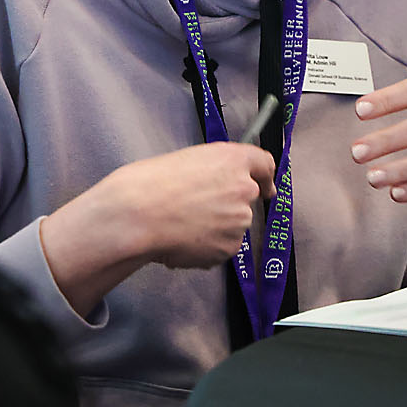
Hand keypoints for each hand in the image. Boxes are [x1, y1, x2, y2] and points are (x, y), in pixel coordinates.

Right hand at [109, 142, 277, 267]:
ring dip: (216, 227)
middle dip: (228, 205)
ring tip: (182, 224)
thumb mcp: (187, 160)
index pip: (264, 164)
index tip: (266, 186)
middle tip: (197, 209)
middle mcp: (244, 188)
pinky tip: (183, 238)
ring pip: (233, 225)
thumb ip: (214, 170)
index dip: (266, 177)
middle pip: (246, 198)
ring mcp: (239, 220)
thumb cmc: (152, 184)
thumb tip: (219, 186)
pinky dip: (207, 246)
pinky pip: (222, 246)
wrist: (139, 215)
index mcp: (233, 159)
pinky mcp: (230, 247)